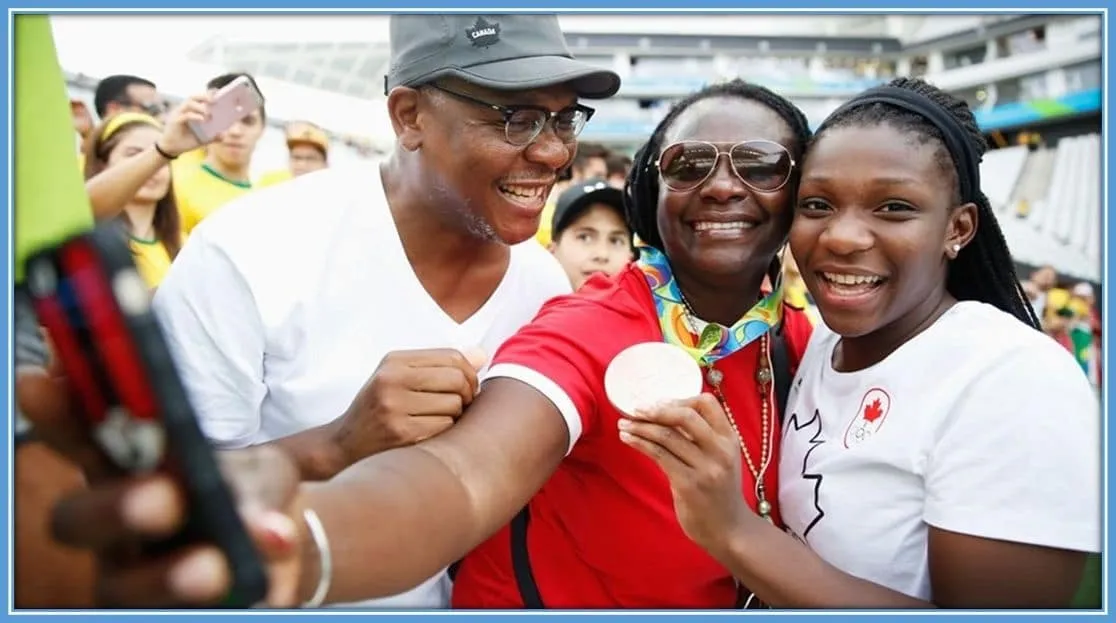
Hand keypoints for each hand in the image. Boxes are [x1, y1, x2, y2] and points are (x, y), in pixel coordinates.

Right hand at [17, 363, 303, 606]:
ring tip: (214, 567)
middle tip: (163, 500)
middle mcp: (113, 525)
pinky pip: (170, 617)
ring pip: (121, 585)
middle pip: (77, 520)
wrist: (288, 552)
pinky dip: (213, 607)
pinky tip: (254, 595)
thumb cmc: (259, 495)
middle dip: (115, 508)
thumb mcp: (268, 475)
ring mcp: (132, 577)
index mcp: (129, 470)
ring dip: (165, 576)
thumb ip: (263, 488)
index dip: (56, 411)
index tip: (43, 376)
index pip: (80, 436)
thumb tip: (268, 531)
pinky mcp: (163, 615)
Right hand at [155, 93, 212, 156]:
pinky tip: (203, 119)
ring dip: (200, 106)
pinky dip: (194, 116)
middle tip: (215, 100)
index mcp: (191, 110)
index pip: (199, 98)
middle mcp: (184, 109)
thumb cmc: (187, 140)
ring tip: (209, 112)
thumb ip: (213, 136)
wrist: (172, 148)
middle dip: (204, 96)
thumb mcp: (202, 139)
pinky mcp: (175, 121)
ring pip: (189, 103)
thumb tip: (223, 135)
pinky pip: (185, 115)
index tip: (217, 92)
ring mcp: (178, 114)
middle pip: (193, 97)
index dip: (207, 94)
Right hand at [327, 347, 486, 466]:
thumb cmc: (380, 409)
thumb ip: (440, 366)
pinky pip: (445, 427)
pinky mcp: (400, 433)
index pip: (452, 356)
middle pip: (457, 380)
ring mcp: (394, 407)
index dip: (470, 373)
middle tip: (461, 406)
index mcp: (394, 362)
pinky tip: (430, 433)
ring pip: (454, 405)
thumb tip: (482, 356)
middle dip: (468, 394)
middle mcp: (392, 380)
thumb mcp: (400, 378)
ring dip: (456, 416)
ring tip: (440, 419)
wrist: (343, 445)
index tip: (468, 387)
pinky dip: (445, 432)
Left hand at [617, 394, 750, 553]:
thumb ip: (701, 439)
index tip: (660, 404)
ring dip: (640, 426)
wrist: (729, 530)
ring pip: (667, 435)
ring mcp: (705, 468)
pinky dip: (640, 443)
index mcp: (729, 439)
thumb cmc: (719, 493)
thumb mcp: (721, 460)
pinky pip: (659, 455)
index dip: (680, 399)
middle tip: (635, 410)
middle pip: (684, 415)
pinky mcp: (688, 484)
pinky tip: (628, 439)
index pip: (707, 403)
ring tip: (623, 424)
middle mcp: (720, 450)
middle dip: (655, 410)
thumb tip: (665, 417)